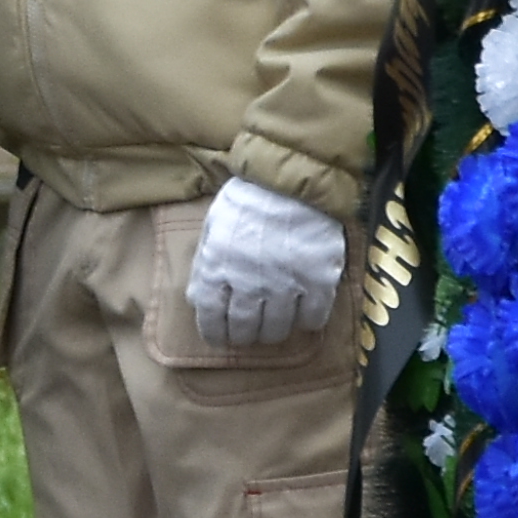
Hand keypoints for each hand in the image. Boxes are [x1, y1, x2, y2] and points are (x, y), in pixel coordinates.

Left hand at [179, 177, 349, 352]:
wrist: (292, 179)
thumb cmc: (248, 198)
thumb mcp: (213, 226)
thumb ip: (205, 265)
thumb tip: (198, 300)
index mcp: (218, 270)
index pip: (211, 319)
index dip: (216, 334)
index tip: (221, 338)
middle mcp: (249, 285)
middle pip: (246, 330)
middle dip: (245, 336)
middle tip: (250, 333)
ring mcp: (285, 286)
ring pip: (278, 330)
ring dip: (274, 333)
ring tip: (275, 326)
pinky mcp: (318, 282)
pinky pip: (313, 318)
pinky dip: (307, 323)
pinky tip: (305, 316)